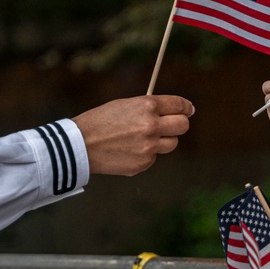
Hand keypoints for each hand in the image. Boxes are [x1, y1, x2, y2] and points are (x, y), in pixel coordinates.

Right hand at [73, 95, 194, 175]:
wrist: (80, 145)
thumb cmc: (101, 121)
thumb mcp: (125, 105)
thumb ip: (149, 109)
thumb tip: (171, 112)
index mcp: (147, 106)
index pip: (179, 105)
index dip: (186, 107)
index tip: (189, 110)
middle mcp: (152, 126)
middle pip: (182, 126)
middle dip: (180, 124)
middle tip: (173, 125)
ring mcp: (149, 147)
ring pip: (172, 144)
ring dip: (164, 140)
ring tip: (143, 138)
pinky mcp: (144, 163)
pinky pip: (154, 157)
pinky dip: (146, 154)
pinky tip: (128, 150)